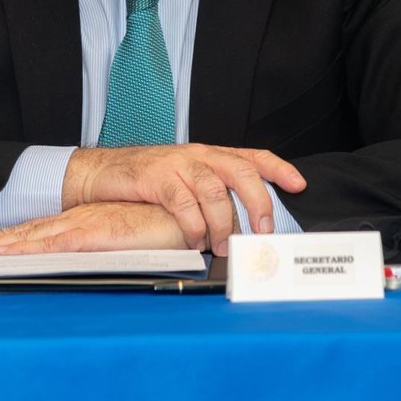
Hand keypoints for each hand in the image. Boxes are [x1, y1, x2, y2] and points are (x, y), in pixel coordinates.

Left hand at [0, 203, 186, 254]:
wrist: (181, 207)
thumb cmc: (158, 221)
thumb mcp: (123, 235)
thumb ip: (104, 242)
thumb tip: (92, 253)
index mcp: (80, 221)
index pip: (34, 232)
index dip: (3, 239)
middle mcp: (75, 221)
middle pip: (23, 234)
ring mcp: (82, 225)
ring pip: (31, 237)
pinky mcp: (95, 234)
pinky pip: (56, 243)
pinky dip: (30, 249)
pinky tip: (10, 255)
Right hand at [62, 144, 305, 255]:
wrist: (101, 173)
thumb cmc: (145, 181)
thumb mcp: (184, 181)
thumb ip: (211, 195)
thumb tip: (241, 226)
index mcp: (209, 156)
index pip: (252, 156)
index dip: (278, 168)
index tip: (299, 185)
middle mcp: (198, 156)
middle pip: (241, 171)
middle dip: (258, 202)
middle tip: (264, 231)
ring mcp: (177, 164)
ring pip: (215, 189)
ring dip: (225, 223)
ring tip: (224, 245)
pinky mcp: (156, 177)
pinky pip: (184, 202)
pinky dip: (194, 225)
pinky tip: (195, 240)